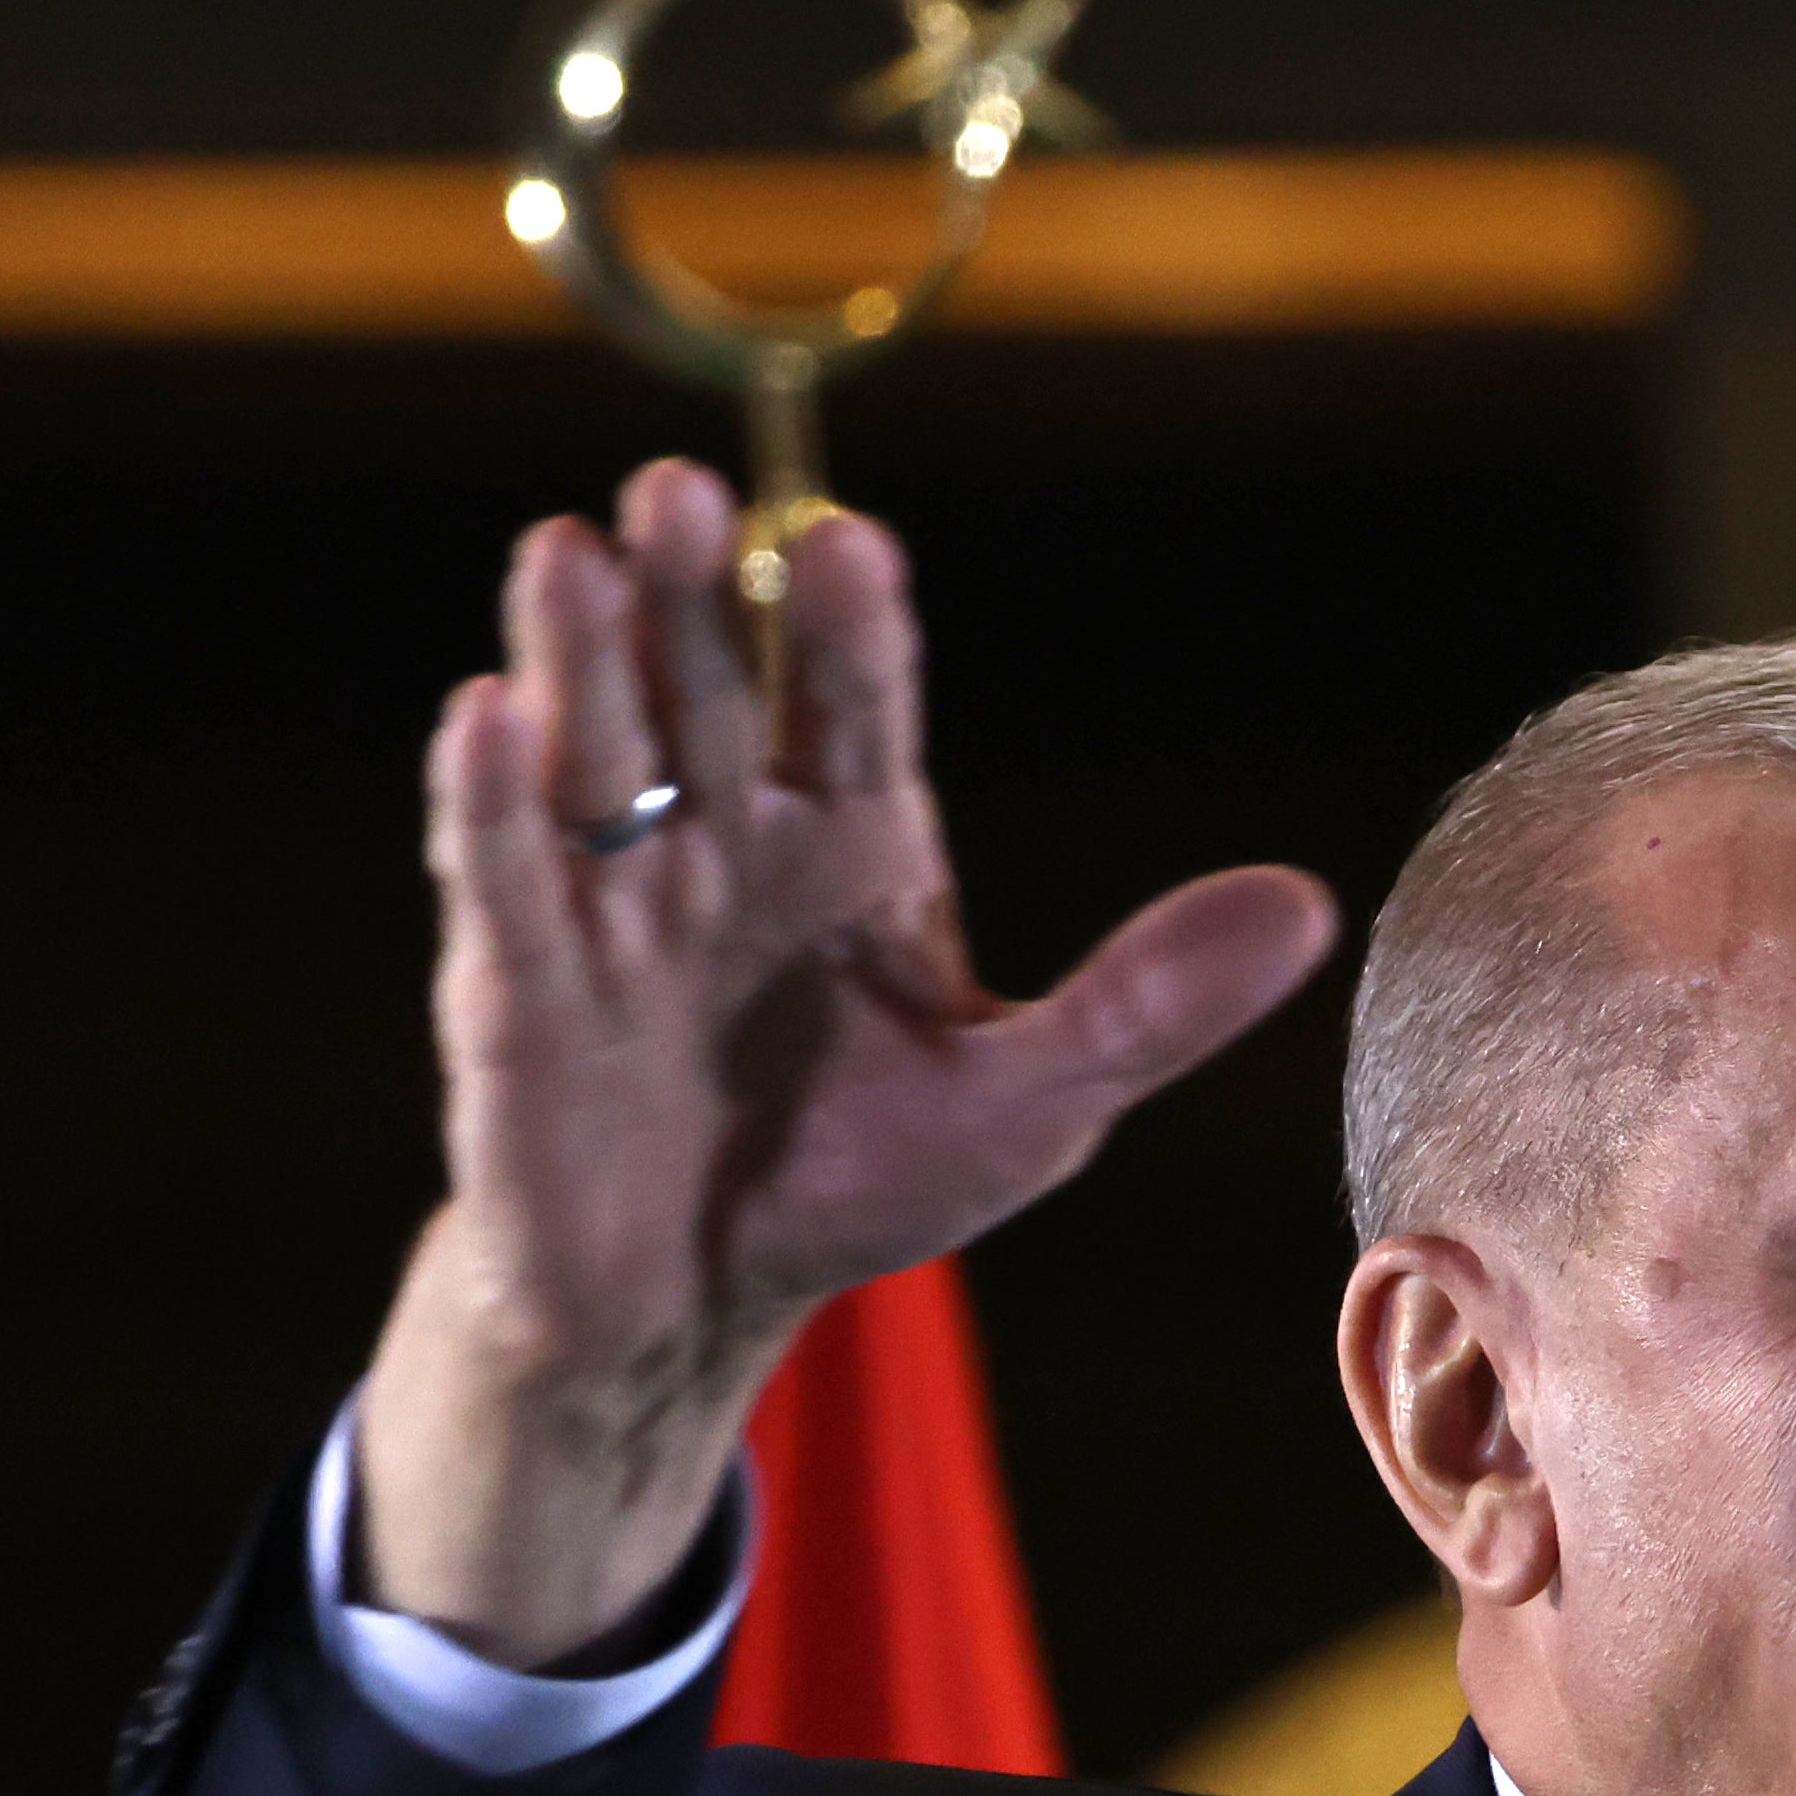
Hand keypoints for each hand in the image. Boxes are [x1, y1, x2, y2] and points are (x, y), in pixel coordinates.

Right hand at [354, 459, 1342, 1660]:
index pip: (856, 705)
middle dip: (694, 593)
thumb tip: (1311, 906)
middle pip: (708, 687)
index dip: (851, 630)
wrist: (697, 1302)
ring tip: (569, 551)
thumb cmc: (861, 1177)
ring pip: (595, 751)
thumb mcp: (1030, 1100)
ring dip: (579, 654)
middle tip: (684, 493)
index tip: (853, 552)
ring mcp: (615, 900)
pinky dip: (485, 799)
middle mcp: (726, 835)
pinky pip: (500, 878)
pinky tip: (484, 713)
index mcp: (851, 834)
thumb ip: (1147, 1003)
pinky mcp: (521, 984)